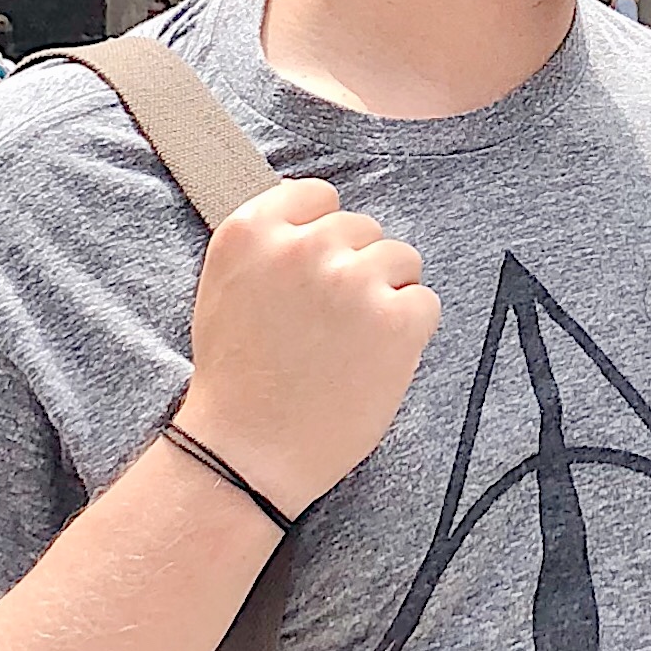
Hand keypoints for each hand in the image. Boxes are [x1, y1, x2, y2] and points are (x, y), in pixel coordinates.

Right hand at [174, 180, 442, 518]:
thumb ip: (268, 245)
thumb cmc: (236, 381)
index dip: (324, 236)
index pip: (317, 194)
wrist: (246, 456)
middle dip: (356, 269)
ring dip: (387, 297)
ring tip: (350, 347)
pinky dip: (410, 332)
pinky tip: (374, 363)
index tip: (317, 273)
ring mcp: (352, 280)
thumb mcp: (224, 288)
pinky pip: (426, 302)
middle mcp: (302, 245)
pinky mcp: (395, 319)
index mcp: (251, 230)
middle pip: (363, 228)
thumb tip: (318, 220)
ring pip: (401, 259)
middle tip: (330, 326)